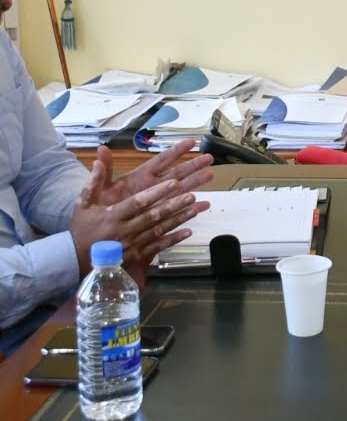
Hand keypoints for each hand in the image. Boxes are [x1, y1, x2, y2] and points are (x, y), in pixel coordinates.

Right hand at [70, 178, 209, 275]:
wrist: (76, 259)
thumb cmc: (83, 228)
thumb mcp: (83, 204)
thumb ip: (93, 183)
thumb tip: (98, 161)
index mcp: (112, 216)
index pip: (137, 202)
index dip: (155, 193)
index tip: (172, 183)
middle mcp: (124, 231)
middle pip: (153, 216)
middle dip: (173, 205)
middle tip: (191, 194)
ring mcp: (132, 245)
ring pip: (159, 230)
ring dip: (178, 219)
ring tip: (196, 208)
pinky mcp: (137, 255)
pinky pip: (158, 246)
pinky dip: (174, 239)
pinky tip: (189, 231)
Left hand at [82, 139, 213, 208]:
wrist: (101, 233)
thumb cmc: (101, 209)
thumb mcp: (100, 189)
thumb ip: (104, 171)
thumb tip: (101, 149)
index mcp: (140, 177)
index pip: (161, 160)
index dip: (176, 151)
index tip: (191, 142)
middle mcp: (154, 186)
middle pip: (177, 173)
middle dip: (193, 165)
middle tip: (209, 158)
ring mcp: (159, 201)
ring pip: (182, 189)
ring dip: (197, 182)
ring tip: (211, 175)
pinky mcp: (162, 216)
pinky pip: (179, 211)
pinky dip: (192, 209)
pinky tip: (204, 206)